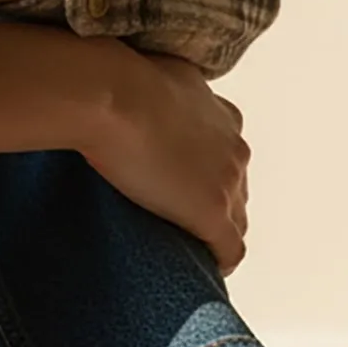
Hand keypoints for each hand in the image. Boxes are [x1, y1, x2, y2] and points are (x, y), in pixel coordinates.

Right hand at [84, 48, 250, 272]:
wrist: (110, 95)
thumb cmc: (117, 82)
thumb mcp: (148, 77)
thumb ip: (158, 93)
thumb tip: (133, 96)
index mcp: (220, 116)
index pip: (226, 155)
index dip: (206, 174)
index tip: (183, 186)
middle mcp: (233, 146)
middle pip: (236, 188)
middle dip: (213, 203)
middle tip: (178, 219)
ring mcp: (226, 181)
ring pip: (237, 219)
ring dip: (216, 233)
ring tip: (187, 247)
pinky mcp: (212, 212)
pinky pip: (230, 249)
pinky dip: (219, 261)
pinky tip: (203, 270)